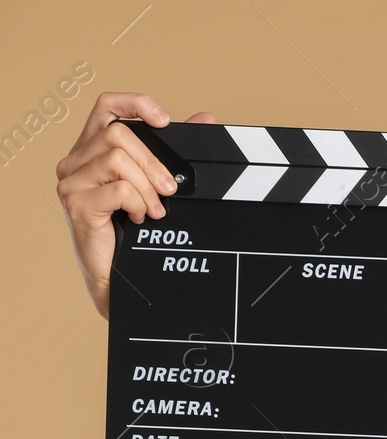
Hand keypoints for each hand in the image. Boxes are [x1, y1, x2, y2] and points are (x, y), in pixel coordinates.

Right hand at [55, 92, 215, 319]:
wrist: (126, 279)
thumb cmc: (140, 233)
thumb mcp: (161, 185)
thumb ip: (176, 151)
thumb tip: (206, 118)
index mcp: (94, 150)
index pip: (106, 106)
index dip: (135, 103)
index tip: (165, 121)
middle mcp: (76, 161)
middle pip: (118, 133)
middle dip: (154, 162)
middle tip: (171, 191)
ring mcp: (72, 182)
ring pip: (117, 158)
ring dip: (147, 186)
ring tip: (154, 210)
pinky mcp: (77, 204)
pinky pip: (117, 188)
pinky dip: (138, 202)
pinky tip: (140, 219)